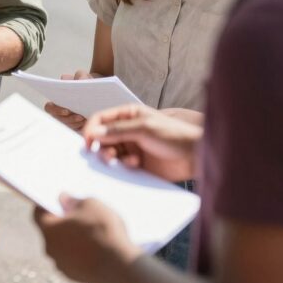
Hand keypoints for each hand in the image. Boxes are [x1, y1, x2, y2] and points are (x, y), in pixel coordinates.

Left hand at [34, 196, 139, 282]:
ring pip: (62, 248)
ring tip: (91, 233)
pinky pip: (72, 261)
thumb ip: (73, 200)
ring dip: (71, 240)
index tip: (56, 200)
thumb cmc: (104, 231)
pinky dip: (79, 255)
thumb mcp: (91, 204)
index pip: (38, 214)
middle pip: (51, 231)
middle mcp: (50, 249)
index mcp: (49, 229)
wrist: (121, 265)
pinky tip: (96, 250)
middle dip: (61, 222)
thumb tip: (64, 200)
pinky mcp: (73, 277)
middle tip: (77, 215)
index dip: (46, 204)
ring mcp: (61, 265)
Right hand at [43, 69, 97, 131]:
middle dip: (69, 119)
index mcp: (57, 98)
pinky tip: (88, 122)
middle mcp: (60, 111)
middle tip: (80, 116)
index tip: (67, 110)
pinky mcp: (77, 127)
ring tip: (85, 118)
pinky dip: (82, 127)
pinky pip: (77, 130)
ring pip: (68, 126)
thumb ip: (79, 75)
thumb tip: (70, 80)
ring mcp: (68, 120)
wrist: (98, 90)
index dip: (56, 110)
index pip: (49, 108)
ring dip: (76, 123)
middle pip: (59, 119)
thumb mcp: (84, 76)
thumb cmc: (87, 82)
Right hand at [83, 105, 201, 182]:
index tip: (87, 142)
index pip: (100, 119)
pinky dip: (122, 166)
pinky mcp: (135, 164)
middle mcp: (126, 130)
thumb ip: (117, 130)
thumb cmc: (173, 135)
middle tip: (107, 155)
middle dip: (100, 146)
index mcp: (128, 115)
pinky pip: (119, 166)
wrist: (195, 157)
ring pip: (108, 153)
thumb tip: (93, 133)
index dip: (90, 129)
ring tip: (124, 161)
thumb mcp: (144, 128)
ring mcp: (130, 147)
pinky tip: (135, 165)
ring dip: (112, 158)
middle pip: (101, 137)